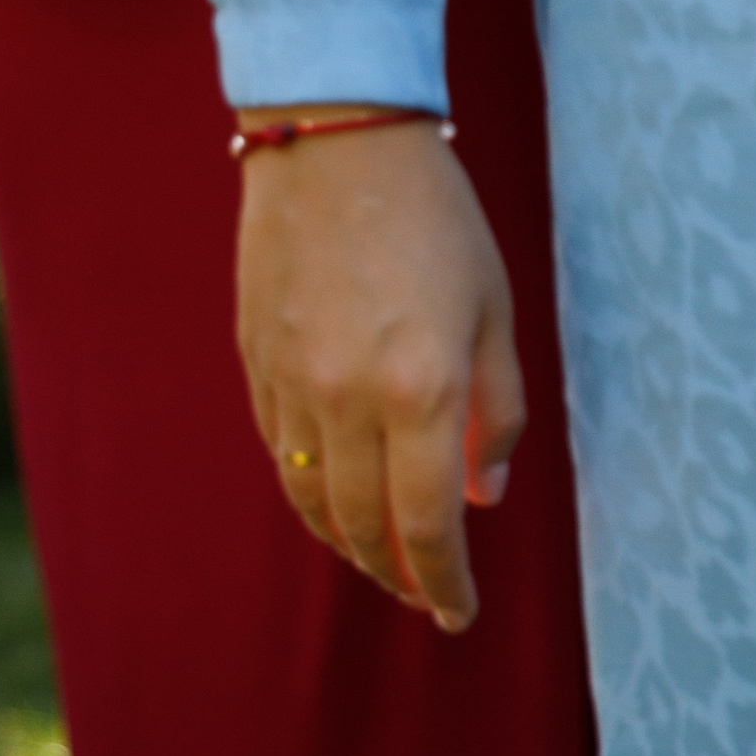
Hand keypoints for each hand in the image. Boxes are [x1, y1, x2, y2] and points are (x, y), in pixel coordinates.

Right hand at [235, 120, 524, 632]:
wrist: (334, 141)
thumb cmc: (434, 216)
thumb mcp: (495, 310)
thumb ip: (498, 412)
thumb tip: (482, 494)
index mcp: (422, 389)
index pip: (428, 525)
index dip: (444, 583)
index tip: (459, 614)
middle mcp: (348, 400)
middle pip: (362, 528)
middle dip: (396, 575)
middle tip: (423, 594)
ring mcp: (292, 384)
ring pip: (312, 501)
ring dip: (347, 544)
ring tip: (379, 560)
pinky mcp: (257, 364)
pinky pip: (283, 453)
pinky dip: (311, 490)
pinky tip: (335, 494)